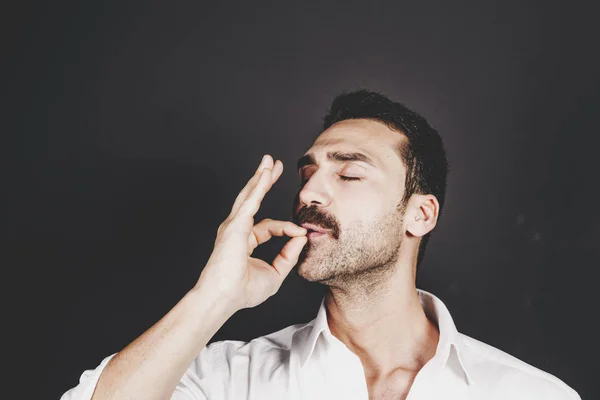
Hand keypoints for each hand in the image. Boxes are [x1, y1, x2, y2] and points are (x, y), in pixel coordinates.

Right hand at [196, 154, 307, 310]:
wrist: (223, 298)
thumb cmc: (243, 291)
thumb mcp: (275, 273)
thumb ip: (289, 255)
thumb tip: (302, 236)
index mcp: (245, 241)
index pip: (269, 227)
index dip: (287, 228)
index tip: (301, 233)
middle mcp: (237, 230)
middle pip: (253, 200)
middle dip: (264, 181)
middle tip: (274, 165)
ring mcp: (234, 226)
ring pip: (249, 195)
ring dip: (260, 177)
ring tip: (269, 161)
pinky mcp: (235, 225)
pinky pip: (250, 201)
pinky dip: (259, 186)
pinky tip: (266, 172)